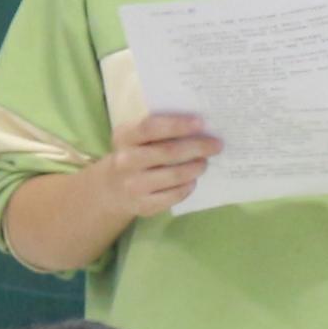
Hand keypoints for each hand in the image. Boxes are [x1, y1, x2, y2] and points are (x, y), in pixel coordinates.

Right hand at [105, 111, 220, 219]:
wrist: (112, 189)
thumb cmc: (134, 154)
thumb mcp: (136, 137)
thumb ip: (158, 128)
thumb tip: (198, 125)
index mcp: (124, 137)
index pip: (151, 127)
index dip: (177, 124)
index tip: (201, 123)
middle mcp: (125, 161)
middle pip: (168, 152)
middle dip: (197, 147)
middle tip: (216, 145)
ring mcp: (133, 185)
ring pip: (174, 175)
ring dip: (195, 167)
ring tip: (204, 162)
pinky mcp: (143, 206)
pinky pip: (173, 195)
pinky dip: (187, 187)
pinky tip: (192, 180)